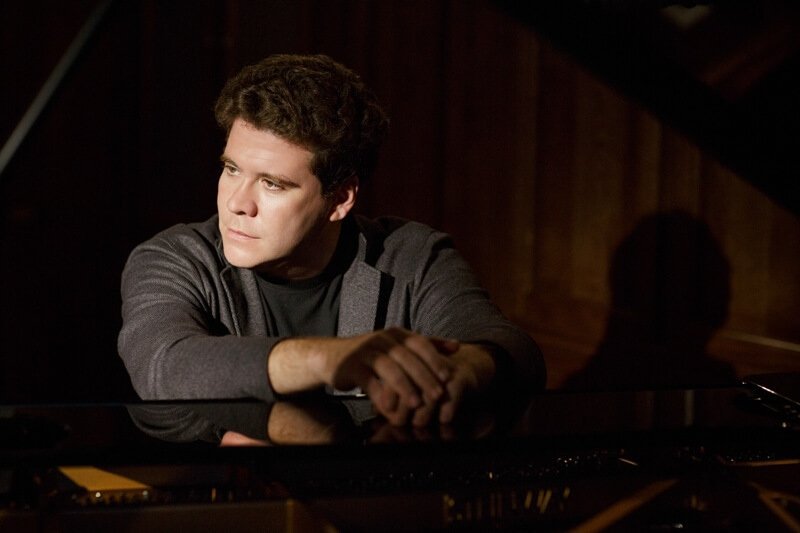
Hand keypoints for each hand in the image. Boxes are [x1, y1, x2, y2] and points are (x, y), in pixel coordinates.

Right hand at [310, 327, 458, 425]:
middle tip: (437, 395)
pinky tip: (390, 408)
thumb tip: (457, 345)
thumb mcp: (398, 346)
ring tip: (416, 403)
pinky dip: (381, 395)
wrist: (332, 356)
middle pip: (407, 357)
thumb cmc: (371, 355)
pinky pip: (368, 381)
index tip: (448, 376)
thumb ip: (427, 346)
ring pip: (389, 368)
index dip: (435, 358)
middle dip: (424, 377)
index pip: (420, 343)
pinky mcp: (351, 366)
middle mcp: (382, 339)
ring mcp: (365, 352)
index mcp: (396, 334)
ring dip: (405, 387)